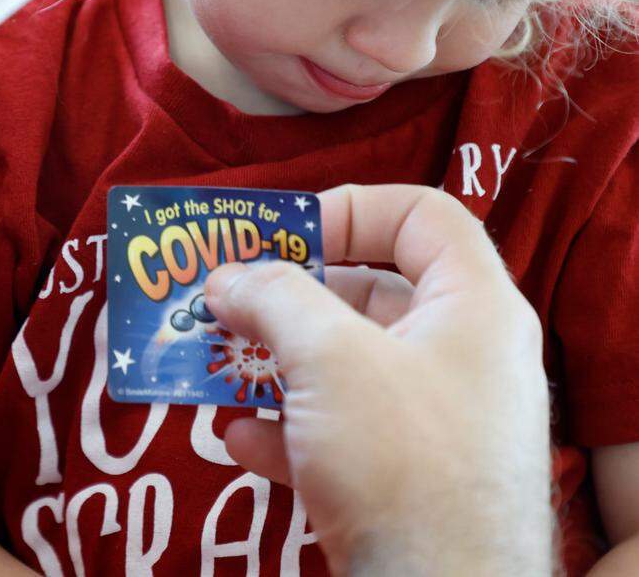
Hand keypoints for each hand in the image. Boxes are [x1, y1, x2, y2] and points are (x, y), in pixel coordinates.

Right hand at [205, 185, 552, 575]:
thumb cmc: (400, 459)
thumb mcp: (329, 358)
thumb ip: (273, 298)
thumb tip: (225, 277)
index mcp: (473, 307)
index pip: (421, 215)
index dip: (349, 209)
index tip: (282, 236)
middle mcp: (463, 358)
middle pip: (371, 293)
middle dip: (289, 296)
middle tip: (226, 300)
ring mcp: (435, 423)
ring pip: (346, 368)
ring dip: (275, 362)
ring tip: (216, 362)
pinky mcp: (406, 479)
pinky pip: (341, 433)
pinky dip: (288, 429)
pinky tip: (239, 437)